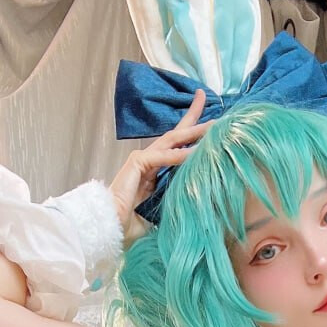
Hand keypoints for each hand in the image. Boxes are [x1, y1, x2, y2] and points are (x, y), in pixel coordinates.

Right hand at [108, 88, 213, 246]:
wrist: (113, 228)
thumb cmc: (135, 223)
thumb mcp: (166, 209)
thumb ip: (180, 198)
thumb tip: (203, 201)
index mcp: (157, 170)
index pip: (178, 146)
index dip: (193, 132)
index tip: (210, 121)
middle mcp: (151, 160)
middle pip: (176, 134)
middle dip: (193, 117)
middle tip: (206, 97)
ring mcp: (142, 159)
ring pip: (172, 140)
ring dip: (193, 132)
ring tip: (213, 126)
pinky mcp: (137, 163)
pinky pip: (163, 157)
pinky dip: (180, 155)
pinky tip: (196, 152)